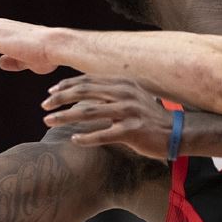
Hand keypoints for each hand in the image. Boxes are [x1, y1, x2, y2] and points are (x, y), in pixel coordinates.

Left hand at [42, 75, 172, 158]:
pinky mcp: (132, 130)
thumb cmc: (150, 117)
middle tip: (44, 106)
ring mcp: (129, 112)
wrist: (177, 132)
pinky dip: (87, 138)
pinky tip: (74, 140)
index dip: (67, 85)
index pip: (88, 80)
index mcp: (123, 83)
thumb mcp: (132, 97)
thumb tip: (84, 95)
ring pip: (89, 112)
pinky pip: (104, 134)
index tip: (50, 93)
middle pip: (85, 92)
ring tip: (48, 121)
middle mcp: (125, 94)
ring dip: (65, 117)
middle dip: (60, 99)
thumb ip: (111, 93)